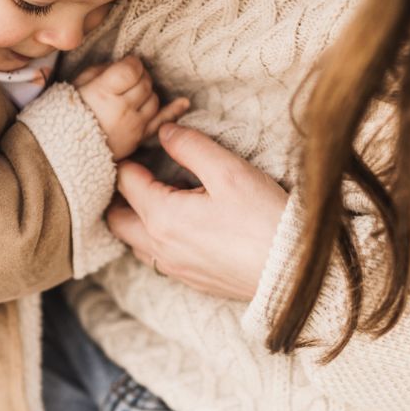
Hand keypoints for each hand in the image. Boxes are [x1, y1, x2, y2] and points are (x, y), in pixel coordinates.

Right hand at [74, 57, 189, 159]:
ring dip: (147, 93)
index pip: (132, 69)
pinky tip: (184, 102)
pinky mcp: (139, 140)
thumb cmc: (66, 114)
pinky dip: (174, 111)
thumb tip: (123, 64)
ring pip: (153, 99)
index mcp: (103, 92)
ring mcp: (133, 126)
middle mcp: (122, 109)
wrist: (64, 151)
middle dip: (140, 77)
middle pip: (145, 83)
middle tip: (127, 80)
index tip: (126, 65)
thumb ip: (102, 71)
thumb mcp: (78, 84)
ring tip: (131, 94)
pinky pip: (161, 122)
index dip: (132, 63)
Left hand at [107, 123, 288, 299]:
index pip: (124, 181)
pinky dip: (158, 236)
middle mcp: (159, 247)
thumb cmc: (264, 218)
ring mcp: (174, 267)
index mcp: (161, 217)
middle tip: (144, 171)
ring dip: (139, 217)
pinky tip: (189, 222)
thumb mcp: (229, 171)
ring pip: (135, 241)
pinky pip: (158, 257)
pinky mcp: (192, 279)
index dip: (131, 157)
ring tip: (168, 195)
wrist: (293, 269)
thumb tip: (164, 131)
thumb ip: (190, 147)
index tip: (146, 144)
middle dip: (121, 193)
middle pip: (115, 218)